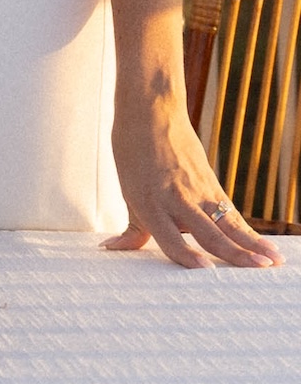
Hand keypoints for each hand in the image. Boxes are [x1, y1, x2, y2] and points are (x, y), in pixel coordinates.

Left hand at [104, 93, 283, 268]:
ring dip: (251, 243)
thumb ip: (131, 228)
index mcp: (149, 204)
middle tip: (257, 268)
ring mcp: (197, 190)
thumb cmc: (133, 155)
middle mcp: (176, 199)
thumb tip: (110, 249)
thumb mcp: (128, 192)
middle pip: (208, 231)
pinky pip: (230, 212)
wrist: (151, 113)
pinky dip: (247, 230)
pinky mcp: (210, 182)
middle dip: (234, 253)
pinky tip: (263, 245)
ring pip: (227, 222)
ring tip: (271, 261)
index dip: (186, 255)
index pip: (170, 237)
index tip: (205, 269)